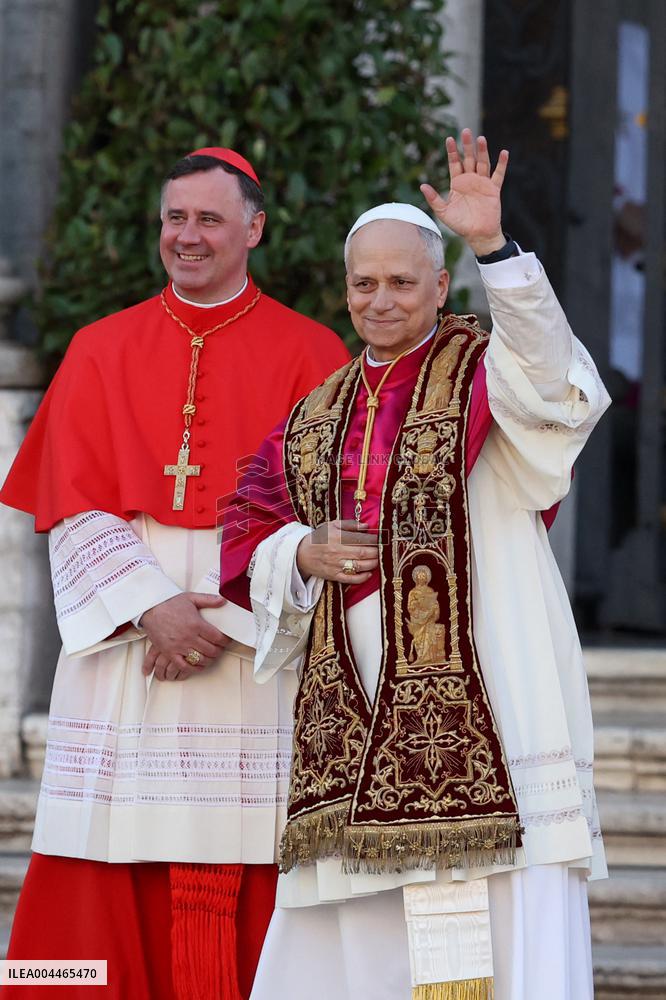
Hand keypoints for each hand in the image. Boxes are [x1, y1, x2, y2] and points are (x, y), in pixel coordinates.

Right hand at [140, 592, 229, 677]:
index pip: (217, 637)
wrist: (150, 609)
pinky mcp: (169, 652)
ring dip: (209, 660)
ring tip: (211, 656)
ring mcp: (179, 646)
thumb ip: (208, 600)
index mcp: (196, 624)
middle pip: (211, 650)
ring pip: (200, 659)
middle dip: (218, 651)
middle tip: (220, 649)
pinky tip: (198, 666)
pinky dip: (193, 669)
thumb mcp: (191, 598)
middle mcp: (189, 637)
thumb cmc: (170, 603)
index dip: (225, 641)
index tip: (226, 641)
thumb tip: (223, 600)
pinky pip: (184, 666)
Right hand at [296, 519, 378, 584]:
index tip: (382, 539)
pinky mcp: (334, 576)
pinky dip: (362, 577)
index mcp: (337, 537)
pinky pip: (351, 579)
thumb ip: (350, 524)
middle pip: (362, 553)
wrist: (301, 554)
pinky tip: (369, 573)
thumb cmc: (319, 538)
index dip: (374, 540)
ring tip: (378, 560)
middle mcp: (337, 551)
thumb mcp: (332, 525)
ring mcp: (335, 565)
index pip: (361, 539)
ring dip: (372, 563)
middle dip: (376, 552)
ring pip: (359, 566)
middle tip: (384, 550)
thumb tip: (367, 526)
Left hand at [420, 128, 508, 256]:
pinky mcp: (494, 189)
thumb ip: (433, 199)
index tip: (449, 138)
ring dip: (482, 151)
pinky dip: (502, 164)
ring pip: (483, 163)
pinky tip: (503, 152)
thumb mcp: (444, 212)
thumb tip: (422, 186)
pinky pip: (499, 174)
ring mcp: (483, 183)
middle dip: (467, 146)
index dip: (452, 151)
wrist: (478, 235)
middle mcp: (470, 180)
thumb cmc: (460, 224)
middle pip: (468, 159)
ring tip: (481, 138)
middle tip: (465, 131)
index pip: (454, 163)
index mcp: (457, 183)